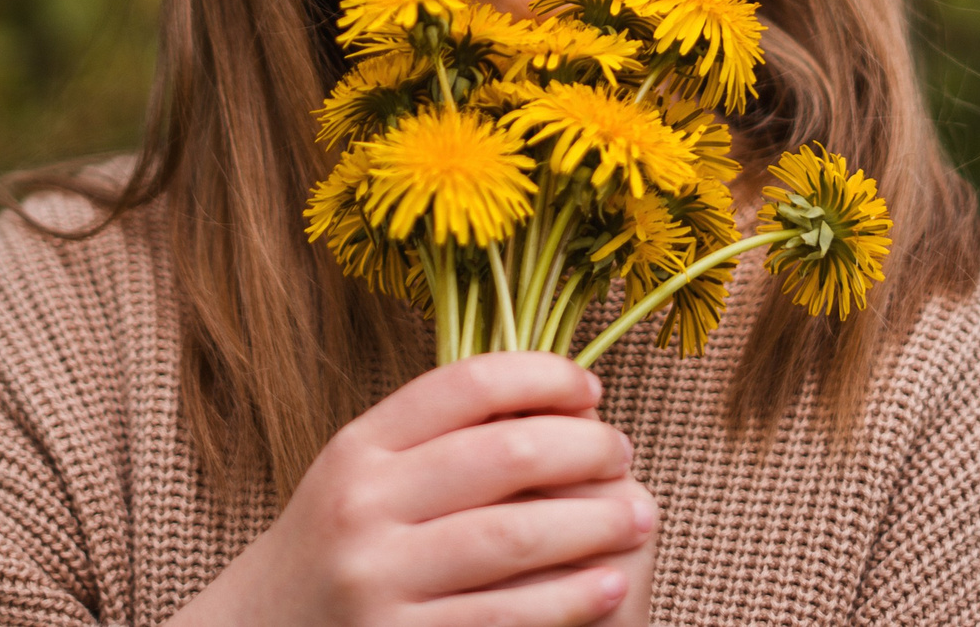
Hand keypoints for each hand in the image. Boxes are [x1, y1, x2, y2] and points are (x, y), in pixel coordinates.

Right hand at [175, 351, 658, 626]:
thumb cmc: (338, 549)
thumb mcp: (364, 477)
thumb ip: (439, 438)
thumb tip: (560, 398)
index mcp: (359, 448)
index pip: (467, 384)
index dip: (543, 377)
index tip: (591, 389)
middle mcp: (363, 506)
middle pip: (503, 455)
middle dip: (585, 450)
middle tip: (626, 456)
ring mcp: (379, 579)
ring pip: (513, 537)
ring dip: (594, 522)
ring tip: (640, 515)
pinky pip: (505, 616)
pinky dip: (569, 598)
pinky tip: (610, 584)